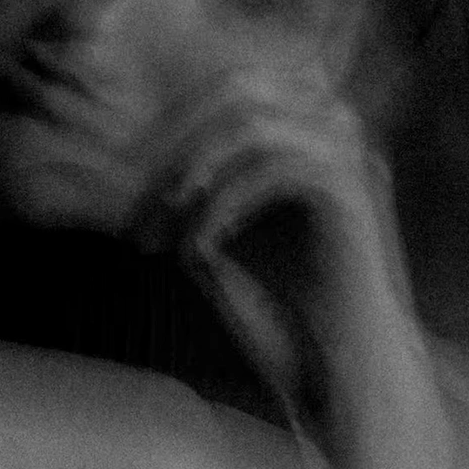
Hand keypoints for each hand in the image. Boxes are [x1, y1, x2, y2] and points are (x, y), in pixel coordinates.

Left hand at [148, 62, 410, 468]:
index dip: (166, 122)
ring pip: (252, 122)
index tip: (120, 179)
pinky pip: (276, 166)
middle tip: (134, 194)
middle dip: (172, 138)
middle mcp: (334, 132)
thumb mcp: (215, 246)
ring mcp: (352, 157)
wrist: (347, 382)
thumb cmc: (284, 323)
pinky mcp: (355, 192)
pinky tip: (199, 247)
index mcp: (305, 134)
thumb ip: (184, 201)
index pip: (227, 86)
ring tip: (161, 223)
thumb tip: (113, 169)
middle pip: (237, 87)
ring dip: (192, 171)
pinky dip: (224, 204)